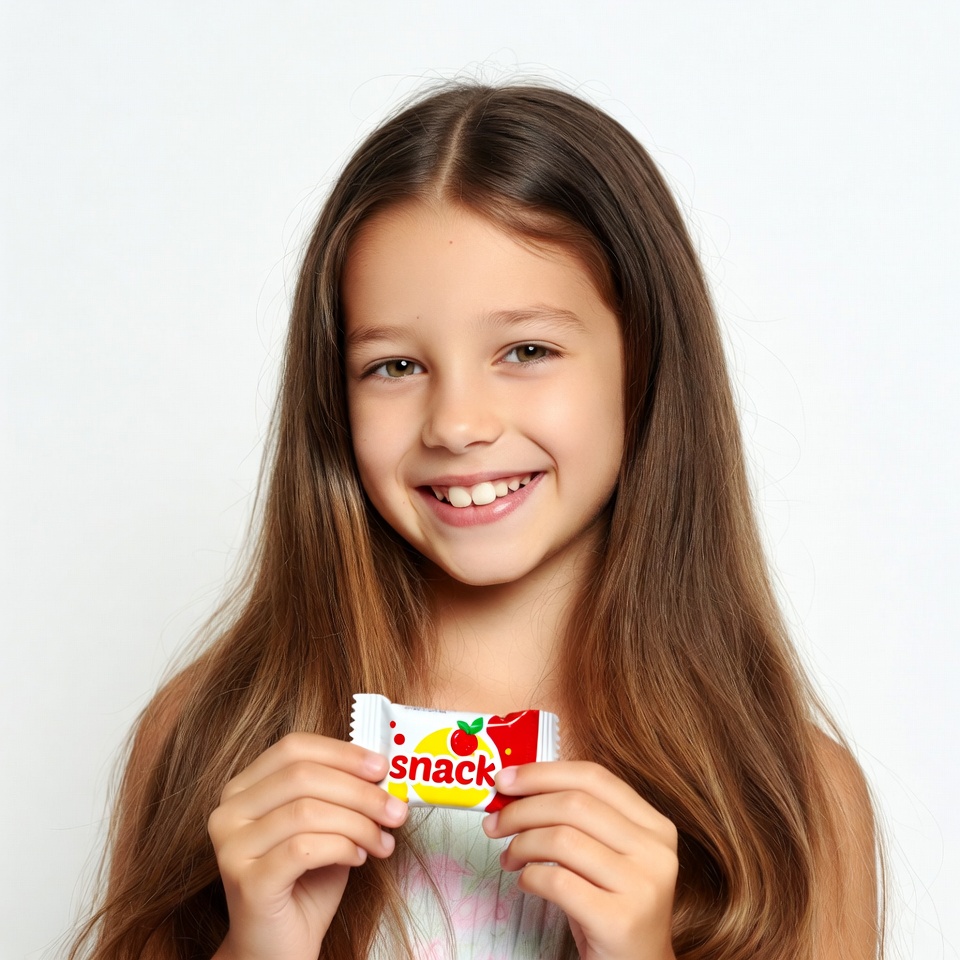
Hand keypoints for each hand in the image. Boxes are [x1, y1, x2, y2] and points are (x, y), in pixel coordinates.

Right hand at [207, 733, 406, 959]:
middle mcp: (228, 811)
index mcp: (244, 787)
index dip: (342, 752)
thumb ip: (341, 795)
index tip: (382, 766)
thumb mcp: (326, 827)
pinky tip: (359, 858)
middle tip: (395, 810)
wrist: (276, 950)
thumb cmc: (305, 883)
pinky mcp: (245, 880)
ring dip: (358, 823)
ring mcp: (231, 846)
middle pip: (303, 775)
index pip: (294, 747)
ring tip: (383, 842)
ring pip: (306, 810)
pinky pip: (303, 848)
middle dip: (359, 790)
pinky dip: (341, 848)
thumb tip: (384, 770)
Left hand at [482, 761, 677, 959]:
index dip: (543, 773)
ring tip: (509, 857)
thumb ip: (576, 820)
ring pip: (562, 839)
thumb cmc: (612, 907)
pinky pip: (558, 882)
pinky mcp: (620, 920)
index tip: (505, 778)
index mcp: (654, 825)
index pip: (593, 777)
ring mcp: (642, 886)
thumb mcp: (607, 855)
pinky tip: (526, 882)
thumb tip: (514, 789)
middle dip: (522, 808)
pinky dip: (530, 877)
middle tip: (494, 821)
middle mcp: (655, 851)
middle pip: (573, 804)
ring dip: (521, 844)